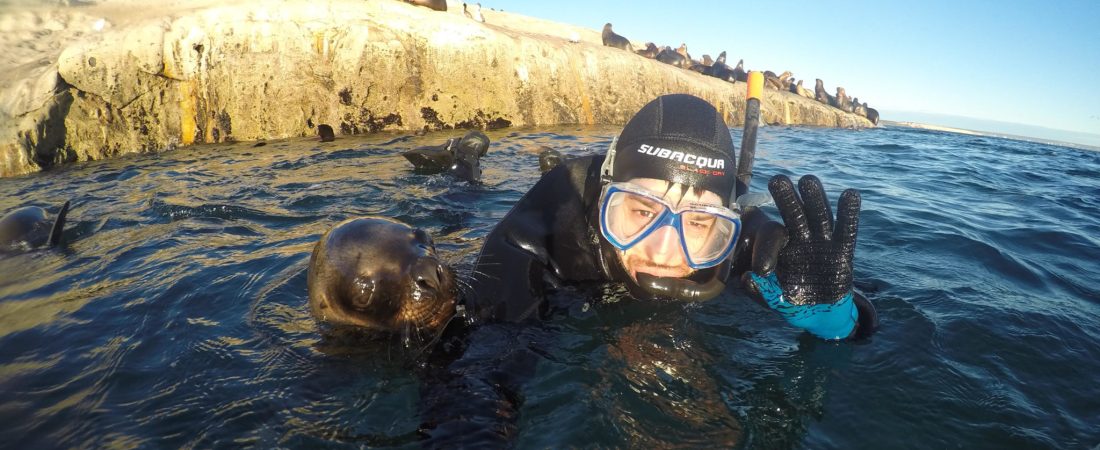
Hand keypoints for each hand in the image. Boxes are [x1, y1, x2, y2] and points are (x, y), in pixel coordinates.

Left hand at [742, 174, 869, 339]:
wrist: (819, 313)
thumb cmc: (791, 300)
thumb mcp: (772, 298)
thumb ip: (759, 290)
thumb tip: (746, 278)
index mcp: (781, 246)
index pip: (772, 237)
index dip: (766, 250)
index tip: (762, 272)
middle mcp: (801, 237)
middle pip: (794, 213)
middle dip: (786, 197)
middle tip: (777, 180)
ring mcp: (822, 241)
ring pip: (819, 215)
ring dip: (814, 199)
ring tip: (808, 181)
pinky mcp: (843, 250)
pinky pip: (846, 229)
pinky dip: (849, 213)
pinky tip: (850, 195)